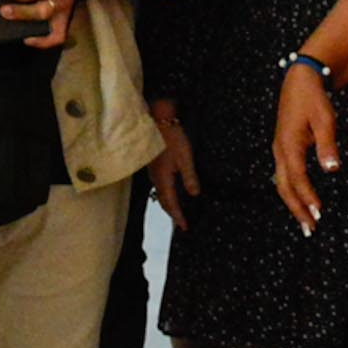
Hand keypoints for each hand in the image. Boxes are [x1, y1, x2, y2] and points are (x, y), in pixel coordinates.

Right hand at [148, 110, 200, 230]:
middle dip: (172, 213)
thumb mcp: (186, 157)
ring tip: (177, 212)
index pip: (171, 203)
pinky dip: (166, 194)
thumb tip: (194, 194)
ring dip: (169, 205)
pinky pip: (159, 186)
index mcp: (163, 179)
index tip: (185, 227)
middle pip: (163, 201)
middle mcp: (155, 179)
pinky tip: (171, 193)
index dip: (178, 216)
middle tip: (181, 223)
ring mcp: (153, 173)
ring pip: (160, 194)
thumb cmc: (173, 138)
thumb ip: (190, 177)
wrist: (159, 121)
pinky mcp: (153, 167)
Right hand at [272, 63, 336, 235]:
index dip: (307, 197)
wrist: (301, 80)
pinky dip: (293, 190)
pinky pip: (286, 175)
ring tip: (306, 221)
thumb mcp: (325, 120)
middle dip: (297, 209)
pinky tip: (302, 199)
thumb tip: (332, 169)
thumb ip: (328, 146)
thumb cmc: (314, 99)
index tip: (318, 213)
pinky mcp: (284, 148)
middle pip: (285, 187)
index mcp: (289, 145)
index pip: (298, 179)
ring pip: (283, 183)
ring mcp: (280, 149)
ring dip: (294, 203)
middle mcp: (281, 150)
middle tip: (309, 228)